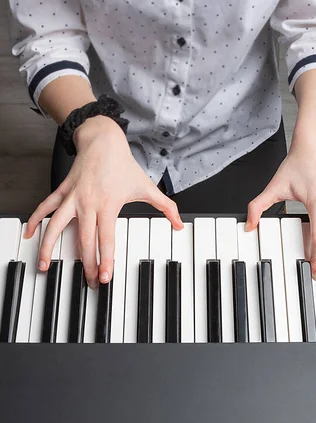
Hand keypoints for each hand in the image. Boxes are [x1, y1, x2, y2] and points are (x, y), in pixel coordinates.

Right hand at [25, 115, 182, 287]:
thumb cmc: (124, 165)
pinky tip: (29, 234)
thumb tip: (179, 224)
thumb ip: (166, 207)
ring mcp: (73, 197)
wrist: (103, 140)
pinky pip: (45, 207)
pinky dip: (35, 219)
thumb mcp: (148, 186)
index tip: (106, 276)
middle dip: (86, 264)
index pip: (106, 238)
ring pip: (57, 225)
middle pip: (83, 240)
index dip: (106, 259)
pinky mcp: (62, 191)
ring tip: (45, 266)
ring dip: (49, 247)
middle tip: (89, 282)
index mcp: (108, 205)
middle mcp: (88, 203)